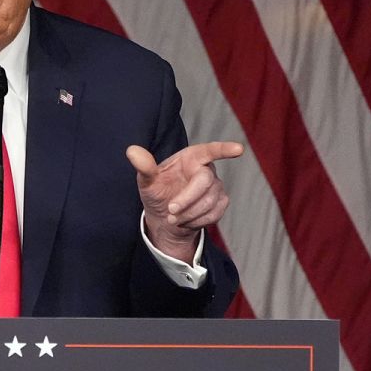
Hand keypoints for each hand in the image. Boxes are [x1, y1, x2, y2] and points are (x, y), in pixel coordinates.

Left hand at [126, 141, 243, 263]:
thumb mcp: (146, 181)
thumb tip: (132, 151)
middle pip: (205, 181)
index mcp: (190, 158)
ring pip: (210, 200)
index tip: (238, 150)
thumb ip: (144, 166)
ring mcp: (216, 186)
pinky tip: (185, 220)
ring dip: (189, 213)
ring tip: (172, 217)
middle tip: (170, 210)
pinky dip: (197, 220)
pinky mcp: (221, 202)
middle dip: (187, 199)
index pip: (208, 150)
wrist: (165, 217)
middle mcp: (206, 169)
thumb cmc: (157, 193)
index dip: (223, 150)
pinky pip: (215, 213)